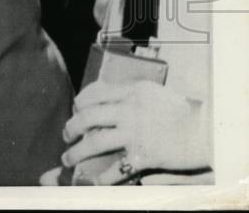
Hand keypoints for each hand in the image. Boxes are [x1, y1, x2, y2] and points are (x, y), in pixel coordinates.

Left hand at [60, 80, 210, 182]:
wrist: (205, 130)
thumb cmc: (182, 111)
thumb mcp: (153, 93)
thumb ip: (130, 94)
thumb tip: (106, 100)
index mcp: (132, 91)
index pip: (95, 92)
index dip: (80, 103)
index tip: (76, 111)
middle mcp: (129, 109)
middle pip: (87, 116)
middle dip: (71, 127)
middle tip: (66, 135)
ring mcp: (135, 133)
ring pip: (94, 142)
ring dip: (76, 152)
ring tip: (67, 159)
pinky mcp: (143, 155)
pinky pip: (115, 169)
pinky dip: (101, 178)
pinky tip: (92, 182)